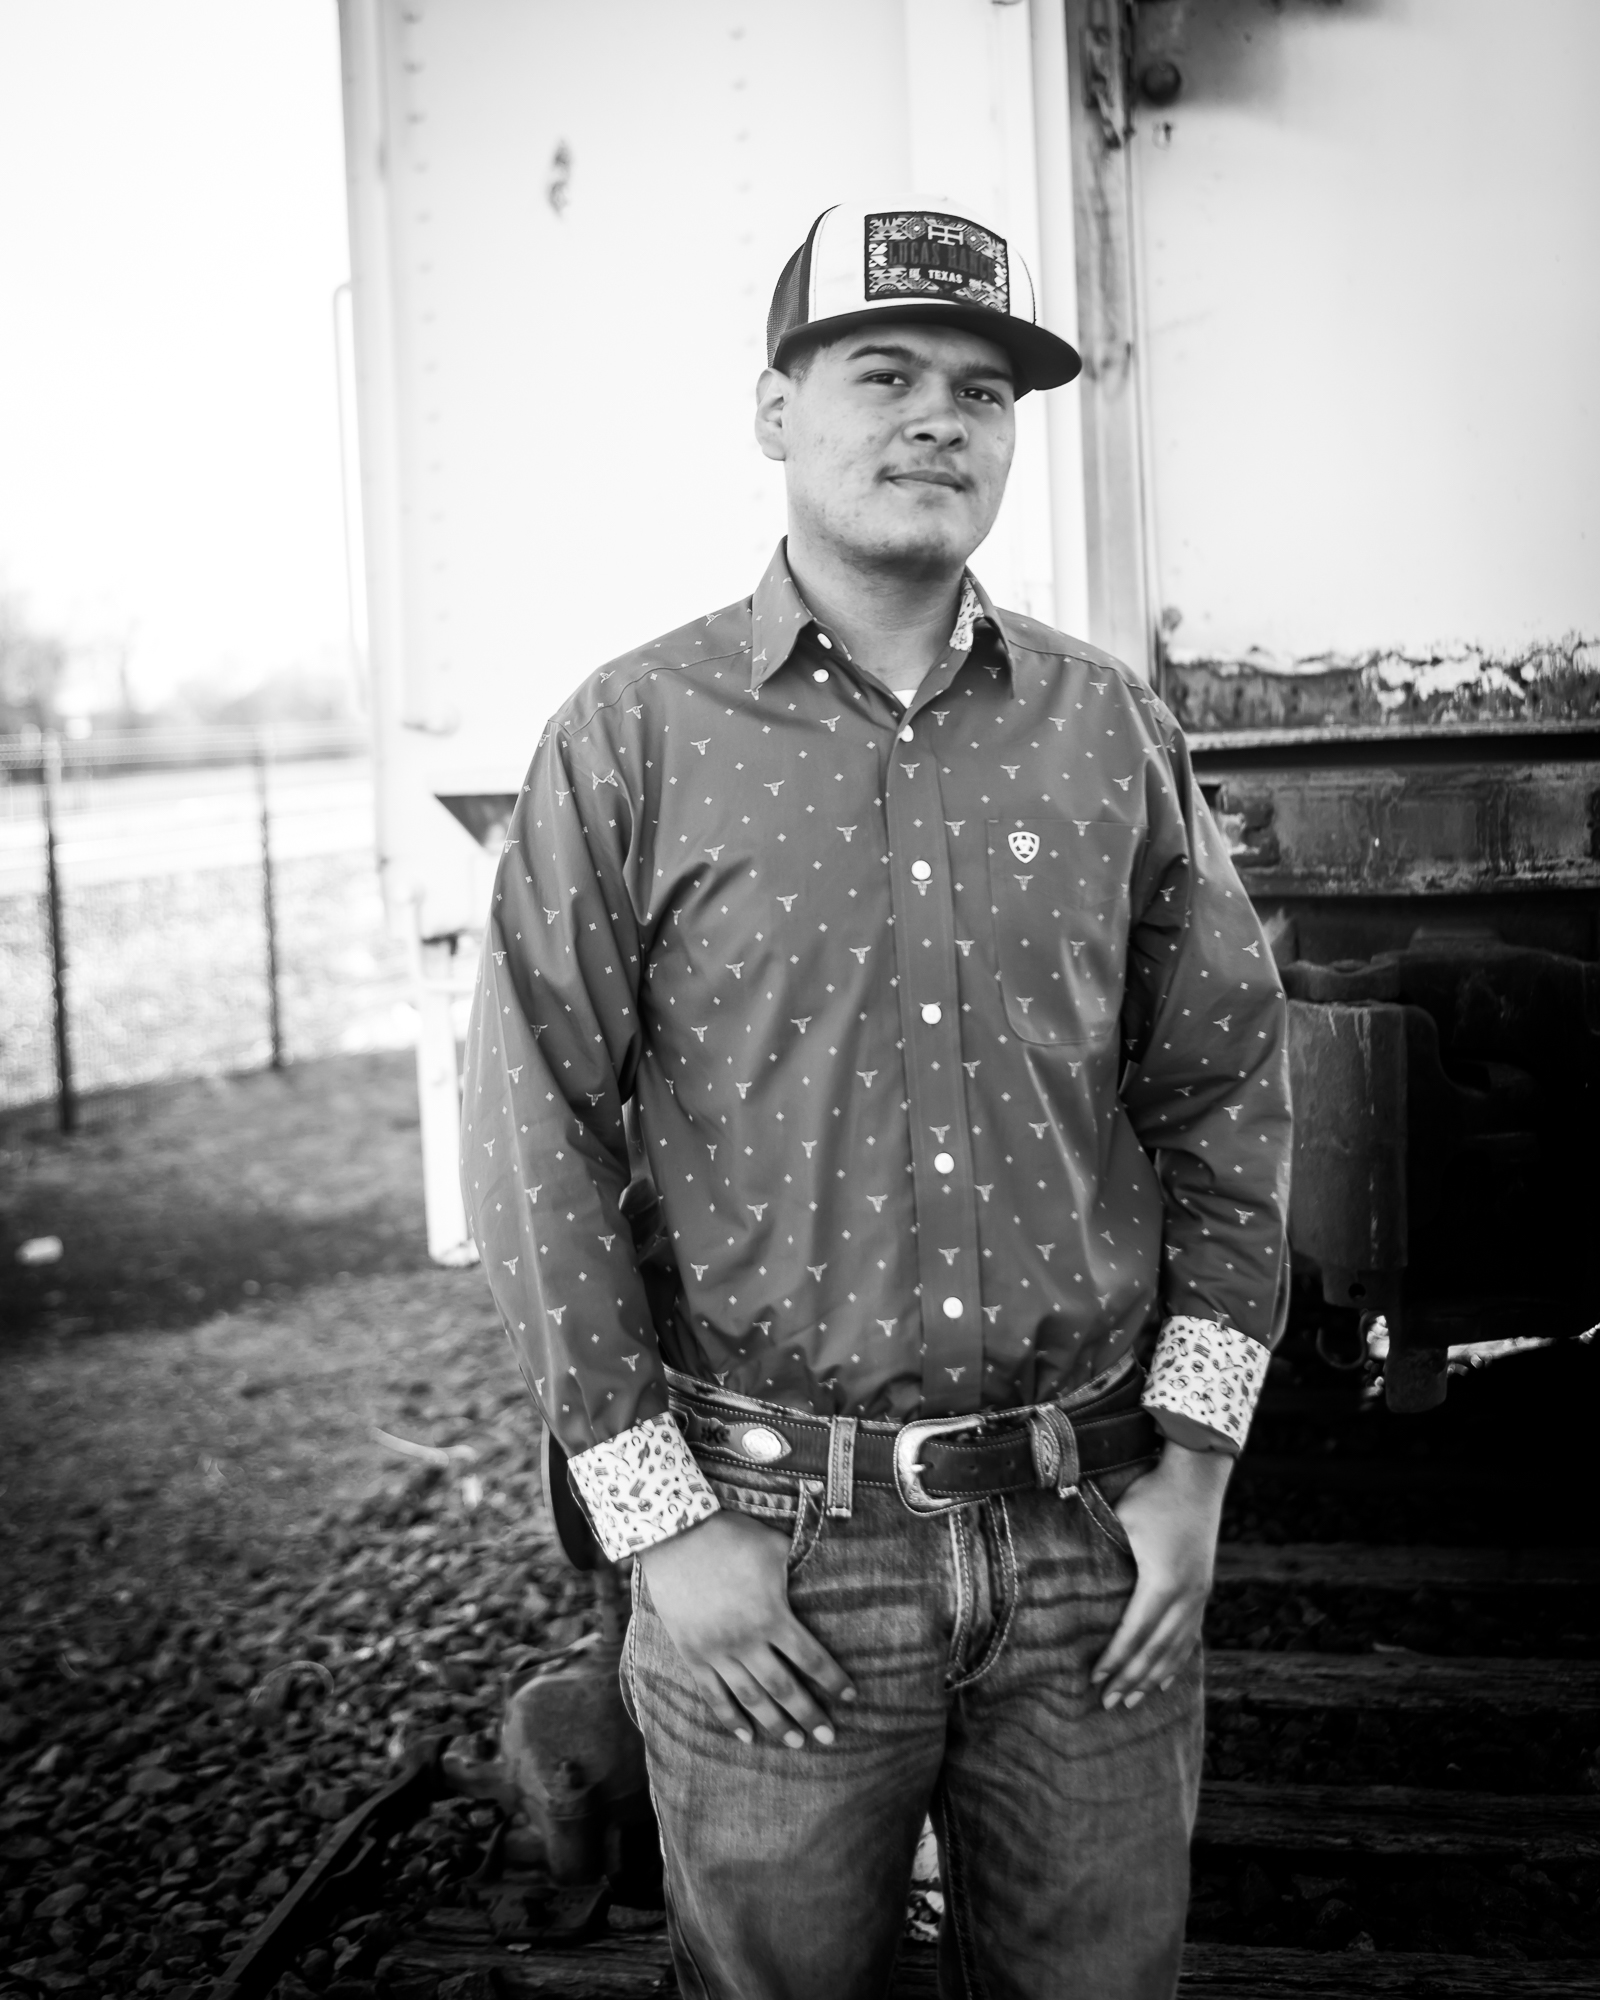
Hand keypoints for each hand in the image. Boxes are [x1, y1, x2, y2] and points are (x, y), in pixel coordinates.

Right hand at [636, 1509, 854, 1747]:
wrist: (676, 1535)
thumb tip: (827, 1574)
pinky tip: (745, 1737)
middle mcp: (747, 1641)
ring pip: (751, 1698)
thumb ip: (800, 1568)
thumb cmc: (731, 1537)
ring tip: (795, 1743)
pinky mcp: (692, 1653)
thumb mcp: (774, 1547)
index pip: (810, 1658)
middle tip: (829, 1738)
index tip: (850, 1697)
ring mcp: (717, 1651)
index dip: (832, 1680)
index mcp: (772, 1616)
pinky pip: (712, 1694)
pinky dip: (729, 1718)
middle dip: (809, 1715)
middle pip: (784, 1688)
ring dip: (775, 1723)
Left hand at [1090, 1440, 1230, 1709]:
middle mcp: (1186, 1595)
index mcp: (1162, 1582)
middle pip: (1156, 1649)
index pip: (1134, 1632)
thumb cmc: (1152, 1494)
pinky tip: (1166, 1678)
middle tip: (1108, 1703)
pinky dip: (1176, 1660)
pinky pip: (1190, 1635)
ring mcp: (1199, 1594)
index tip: (1095, 1680)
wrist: (1198, 1476)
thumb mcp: (1121, 1518)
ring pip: (1176, 1648)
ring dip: (1153, 1677)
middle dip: (1131, 1678)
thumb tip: (1058, 1564)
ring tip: (1133, 1701)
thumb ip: (1098, 1547)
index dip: (1115, 1659)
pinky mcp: (1203, 1589)